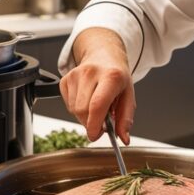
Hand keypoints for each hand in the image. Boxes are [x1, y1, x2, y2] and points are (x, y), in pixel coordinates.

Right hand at [59, 28, 134, 142]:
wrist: (104, 56)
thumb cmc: (117, 77)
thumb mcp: (128, 96)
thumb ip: (126, 119)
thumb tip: (124, 138)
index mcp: (111, 75)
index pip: (97, 105)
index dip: (94, 125)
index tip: (96, 135)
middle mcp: (91, 72)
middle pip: (83, 110)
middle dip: (91, 123)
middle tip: (101, 124)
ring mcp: (75, 74)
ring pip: (74, 110)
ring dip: (84, 117)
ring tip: (96, 107)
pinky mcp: (65, 79)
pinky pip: (68, 105)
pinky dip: (77, 109)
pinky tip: (86, 100)